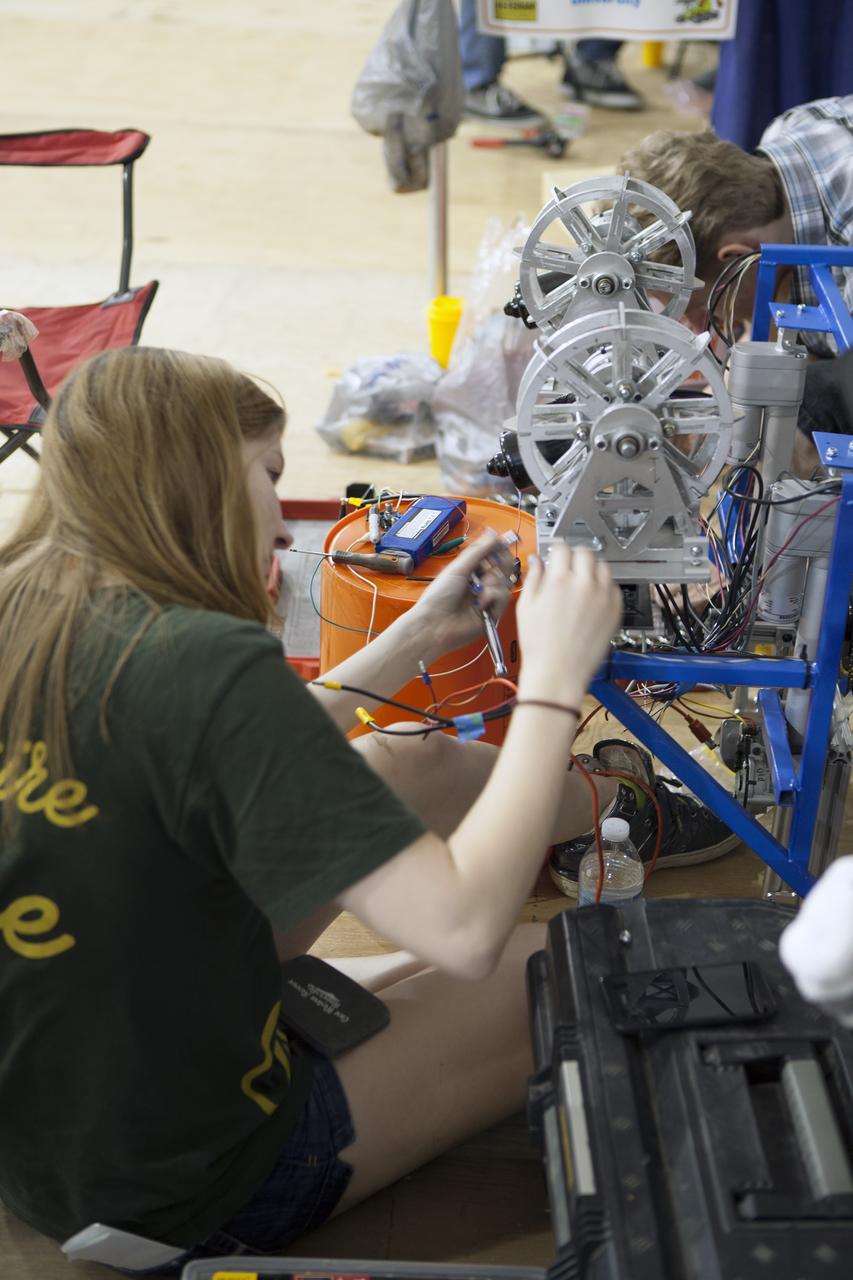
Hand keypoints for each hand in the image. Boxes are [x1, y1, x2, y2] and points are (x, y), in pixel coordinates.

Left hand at [407, 530, 516, 659]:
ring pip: (505, 580)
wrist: (435, 624)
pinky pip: (504, 597)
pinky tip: (479, 604)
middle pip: (503, 566)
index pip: (492, 554)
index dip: (498, 547)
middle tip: (490, 566)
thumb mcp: (458, 568)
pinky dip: (492, 597)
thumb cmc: (439, 597)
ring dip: (492, 583)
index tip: (502, 541)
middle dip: (499, 563)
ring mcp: (488, 597)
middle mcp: (480, 582)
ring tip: (477, 591)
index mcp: (470, 570)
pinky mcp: (493, 612)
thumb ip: (478, 551)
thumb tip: (493, 534)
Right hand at [516, 545, 621, 702]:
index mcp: (558, 580)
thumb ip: (534, 578)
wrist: (558, 673)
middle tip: (569, 567)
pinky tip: (593, 598)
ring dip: (591, 569)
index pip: (563, 548)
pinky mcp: (615, 611)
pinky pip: (613, 588)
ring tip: (582, 582)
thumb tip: (537, 560)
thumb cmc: (538, 645)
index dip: (557, 551)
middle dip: (575, 557)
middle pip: (585, 553)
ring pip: (602, 567)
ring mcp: (603, 597)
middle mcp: (584, 584)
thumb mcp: (526, 607)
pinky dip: (604, 587)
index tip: (555, 557)